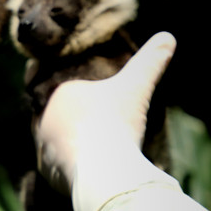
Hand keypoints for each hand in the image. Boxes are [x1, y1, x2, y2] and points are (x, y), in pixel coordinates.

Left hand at [34, 32, 176, 193]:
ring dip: (74, 144)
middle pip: (62, 118)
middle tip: (97, 123)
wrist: (101, 171)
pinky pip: (61, 168)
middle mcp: (42, 121)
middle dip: (76, 120)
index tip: (94, 100)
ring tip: (95, 146)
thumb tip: (168, 37)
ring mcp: (42, 149)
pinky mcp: (47, 174)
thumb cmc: (114, 124)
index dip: (79, 93)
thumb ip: (150, 62)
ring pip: (60, 143)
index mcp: (57, 96)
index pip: (66, 90)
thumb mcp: (136, 88)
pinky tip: (90, 167)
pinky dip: (75, 167)